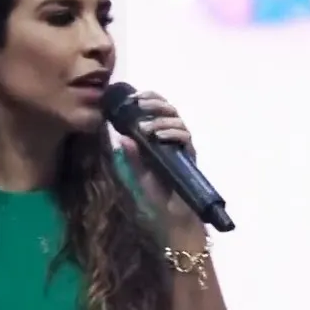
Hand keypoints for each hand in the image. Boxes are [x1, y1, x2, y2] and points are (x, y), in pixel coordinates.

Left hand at [116, 92, 200, 225]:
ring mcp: (181, 144)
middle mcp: (170, 136)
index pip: (155, 109)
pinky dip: (172, 133)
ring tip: (145, 128)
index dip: (147, 98)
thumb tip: (119, 137)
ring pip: (177, 120)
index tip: (132, 97)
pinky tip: (159, 137)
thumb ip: (131, 157)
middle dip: (154, 102)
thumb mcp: (136, 173)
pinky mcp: (189, 154)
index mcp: (156, 135)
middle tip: (139, 104)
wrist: (170, 213)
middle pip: (168, 109)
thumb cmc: (153, 192)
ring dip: (160, 120)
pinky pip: (185, 137)